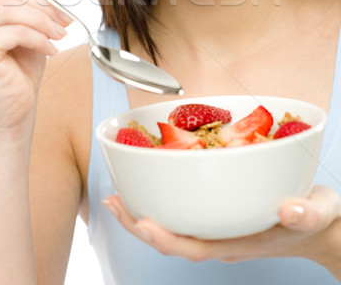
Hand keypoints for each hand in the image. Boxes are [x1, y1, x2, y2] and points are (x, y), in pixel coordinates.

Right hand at [0, 0, 70, 136]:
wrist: (12, 107)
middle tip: (61, 19)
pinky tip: (48, 49)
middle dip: (43, 1)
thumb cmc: (17, 61)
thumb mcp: (24, 12)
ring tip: (57, 34)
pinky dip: (39, 38)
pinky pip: (13, 30)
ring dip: (44, 20)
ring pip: (10, 7)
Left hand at [104, 186, 340, 272]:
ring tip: (115, 195)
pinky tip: (149, 183)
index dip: (164, 238)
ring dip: (142, 212)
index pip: (193, 246)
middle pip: (172, 238)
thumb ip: (307, 214)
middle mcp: (222, 236)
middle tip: (111, 201)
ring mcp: (219, 226)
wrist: (322, 228)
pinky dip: (163, 199)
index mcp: (238, 242)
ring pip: (173, 225)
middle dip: (138, 223)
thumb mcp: (319, 213)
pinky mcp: (219, 212)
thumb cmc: (318, 219)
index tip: (141, 223)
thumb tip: (287, 211)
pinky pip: (185, 211)